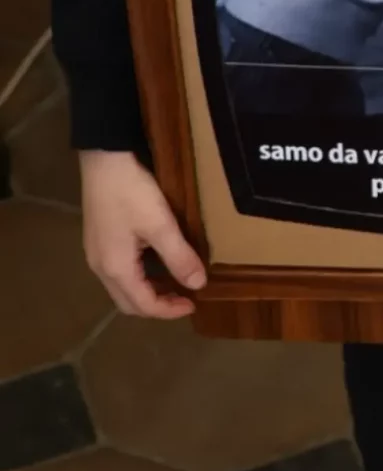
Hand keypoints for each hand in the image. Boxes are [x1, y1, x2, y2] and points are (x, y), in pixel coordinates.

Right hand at [80, 150, 206, 320]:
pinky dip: (139, 277)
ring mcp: (96, 254)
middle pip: (128, 302)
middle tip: (184, 298)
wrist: (104, 160)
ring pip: (122, 287)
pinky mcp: (98, 240)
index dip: (169, 311)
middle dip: (157, 306)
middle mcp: (101, 267)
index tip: (194, 304)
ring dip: (147, 292)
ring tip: (174, 283)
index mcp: (116, 268)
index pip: (143, 305)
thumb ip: (179, 257)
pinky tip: (155, 264)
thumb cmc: (132, 192)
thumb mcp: (161, 224)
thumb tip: (198, 284)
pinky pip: (119, 271)